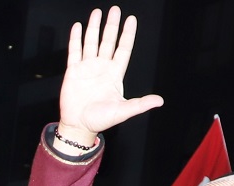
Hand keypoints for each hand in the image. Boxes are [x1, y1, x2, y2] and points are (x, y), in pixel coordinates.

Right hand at [58, 7, 163, 146]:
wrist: (79, 126)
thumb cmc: (100, 120)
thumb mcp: (123, 111)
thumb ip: (140, 104)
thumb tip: (159, 101)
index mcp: (114, 74)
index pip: (123, 49)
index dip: (127, 34)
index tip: (131, 20)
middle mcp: (102, 67)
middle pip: (108, 41)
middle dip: (111, 25)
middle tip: (115, 10)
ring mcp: (87, 68)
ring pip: (92, 42)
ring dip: (94, 27)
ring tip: (97, 13)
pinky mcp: (73, 71)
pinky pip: (75, 51)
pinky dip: (76, 39)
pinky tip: (78, 27)